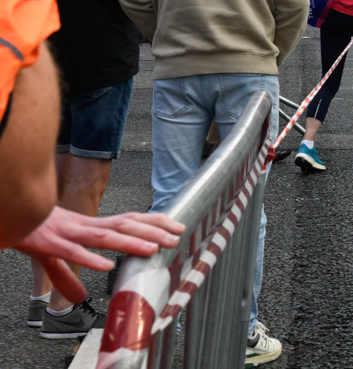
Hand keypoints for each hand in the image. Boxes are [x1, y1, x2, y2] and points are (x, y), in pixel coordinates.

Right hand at [14, 208, 183, 302]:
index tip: (177, 226)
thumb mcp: (52, 256)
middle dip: (152, 230)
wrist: (6, 214)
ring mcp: (67, 233)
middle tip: (176, 237)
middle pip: (123, 224)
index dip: (153, 222)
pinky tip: (105, 266)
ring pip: (104, 236)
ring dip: (129, 242)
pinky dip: (88, 258)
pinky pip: (71, 252)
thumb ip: (66, 277)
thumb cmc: (31, 231)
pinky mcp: (47, 244)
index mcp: (88, 226)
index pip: (127, 220)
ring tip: (152, 249)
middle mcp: (83, 226)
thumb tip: (79, 297)